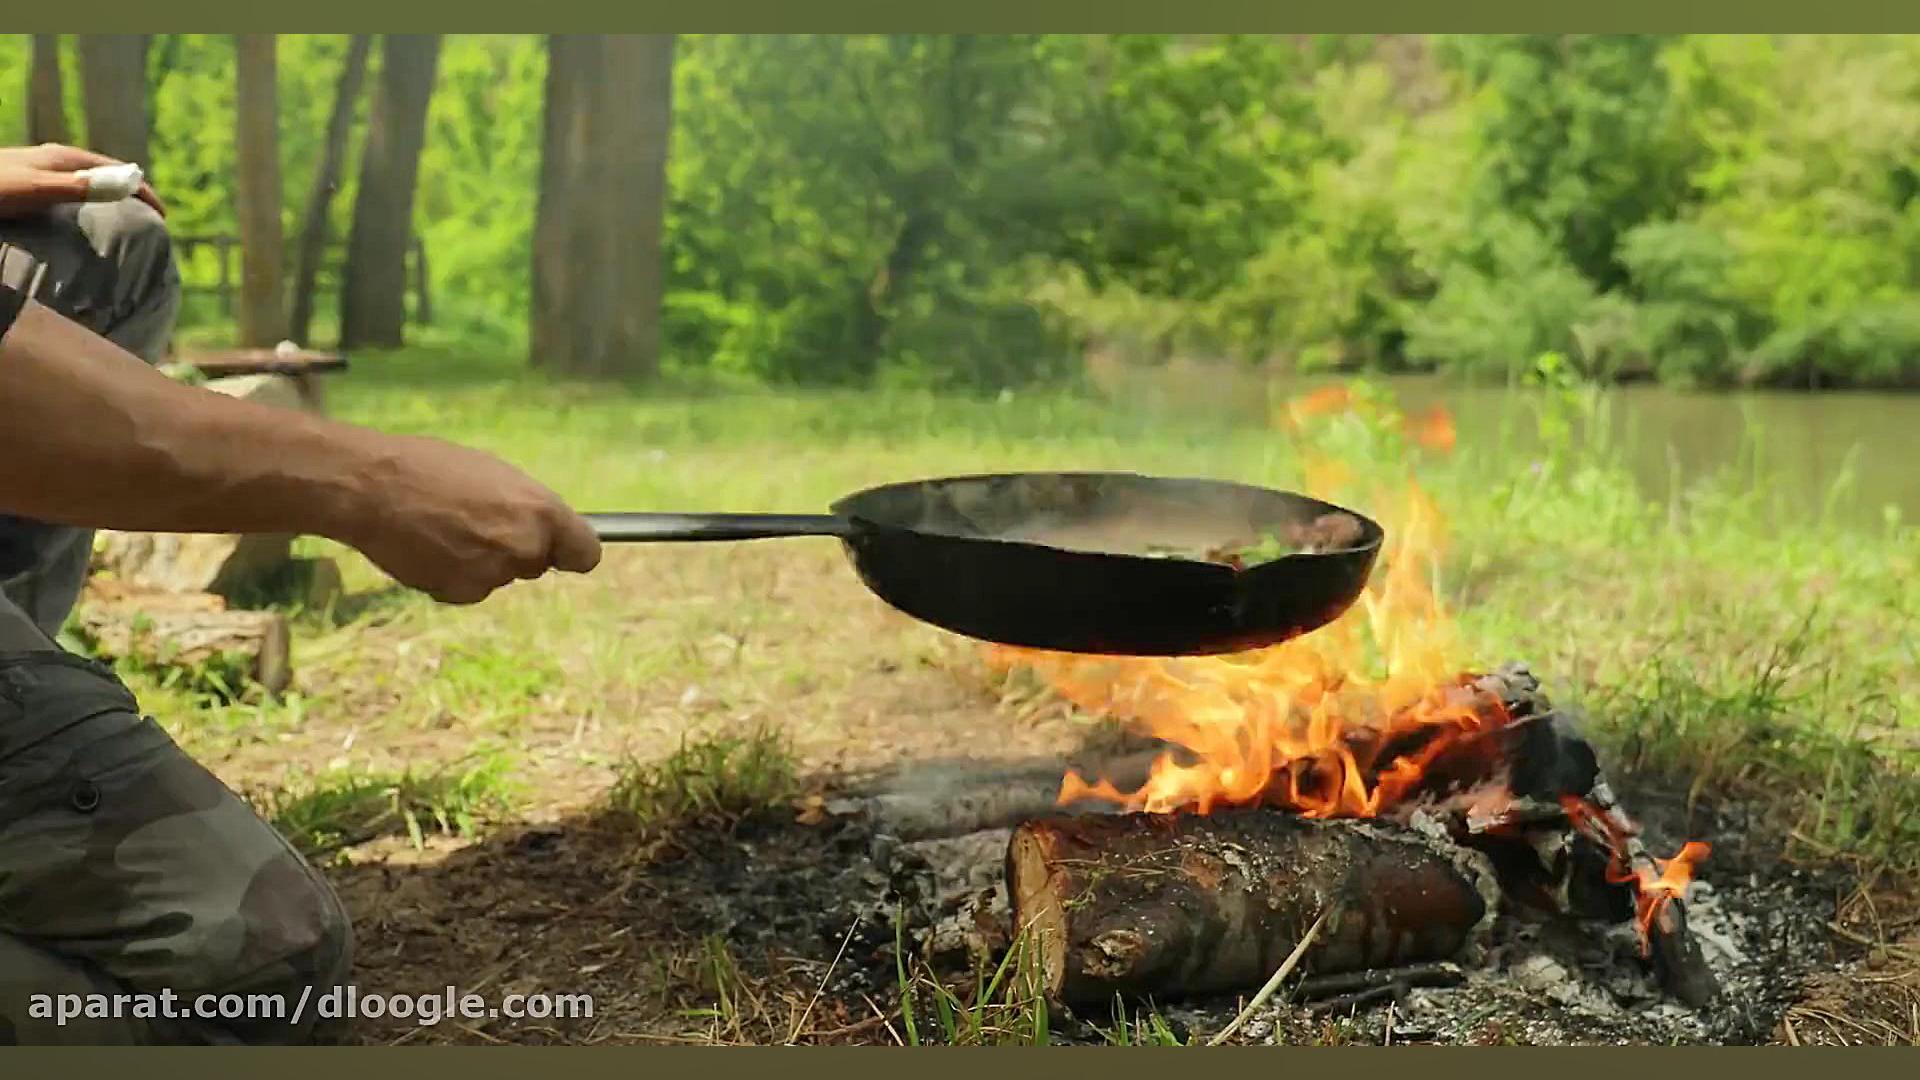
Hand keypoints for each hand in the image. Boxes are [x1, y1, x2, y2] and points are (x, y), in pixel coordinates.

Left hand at [0, 143, 165, 219]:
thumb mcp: (37, 189)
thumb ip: (79, 186)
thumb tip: (126, 184)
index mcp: (64, 157)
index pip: (119, 171)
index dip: (143, 191)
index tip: (162, 217)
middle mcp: (56, 160)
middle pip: (107, 174)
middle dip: (132, 193)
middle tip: (149, 221)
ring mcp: (42, 170)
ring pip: (89, 182)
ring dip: (111, 198)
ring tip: (125, 221)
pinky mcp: (28, 183)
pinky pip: (71, 192)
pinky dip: (90, 204)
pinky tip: (82, 221)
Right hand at [340, 433, 601, 603]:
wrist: (372, 488)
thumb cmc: (431, 467)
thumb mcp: (495, 474)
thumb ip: (526, 507)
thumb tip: (543, 530)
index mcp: (540, 512)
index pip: (585, 554)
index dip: (571, 551)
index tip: (562, 551)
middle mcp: (524, 547)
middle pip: (538, 564)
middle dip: (518, 549)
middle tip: (479, 522)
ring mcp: (492, 574)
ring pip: (500, 575)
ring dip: (482, 561)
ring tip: (446, 527)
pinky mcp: (460, 593)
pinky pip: (468, 589)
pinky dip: (454, 575)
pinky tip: (429, 546)